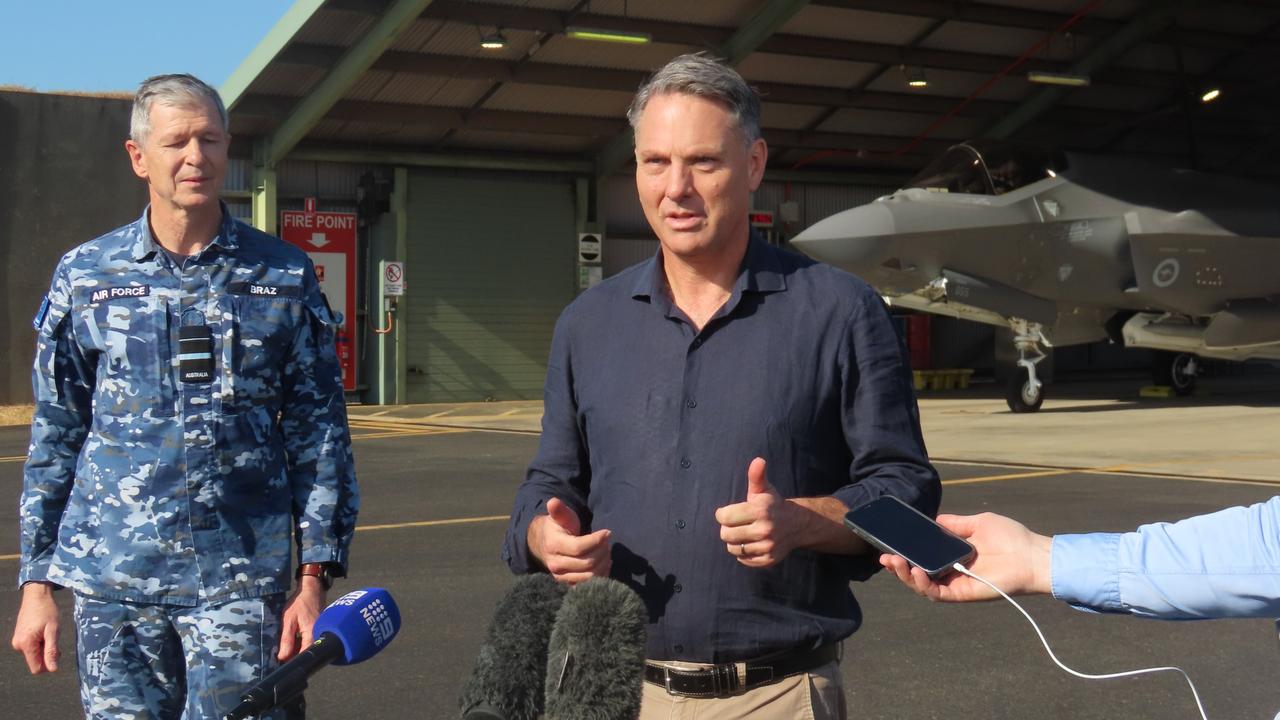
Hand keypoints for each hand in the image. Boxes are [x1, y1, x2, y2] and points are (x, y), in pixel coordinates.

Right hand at [11, 582, 60, 673]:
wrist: (37, 596)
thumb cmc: (47, 611)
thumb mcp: (53, 631)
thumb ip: (52, 650)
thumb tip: (52, 669)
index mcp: (26, 645)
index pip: (36, 668)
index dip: (49, 664)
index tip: (57, 651)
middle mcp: (18, 645)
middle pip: (36, 661)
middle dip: (47, 654)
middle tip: (54, 638)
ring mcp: (17, 641)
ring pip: (34, 653)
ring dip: (44, 647)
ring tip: (49, 632)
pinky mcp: (19, 637)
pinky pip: (31, 647)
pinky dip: (40, 642)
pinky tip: (44, 631)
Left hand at [278, 576, 325, 661]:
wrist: (312, 589)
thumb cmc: (299, 603)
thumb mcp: (288, 620)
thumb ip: (286, 640)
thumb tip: (283, 657)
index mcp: (311, 634)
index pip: (304, 655)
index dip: (293, 661)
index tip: (283, 664)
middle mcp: (319, 635)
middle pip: (306, 652)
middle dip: (294, 655)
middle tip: (282, 653)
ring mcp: (321, 632)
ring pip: (308, 647)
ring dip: (297, 648)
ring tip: (286, 644)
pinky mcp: (320, 629)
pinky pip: (310, 640)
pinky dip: (301, 642)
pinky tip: (294, 637)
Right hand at [528, 497, 611, 584]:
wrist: (546, 545)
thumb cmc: (558, 528)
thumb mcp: (560, 517)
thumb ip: (559, 511)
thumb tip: (553, 502)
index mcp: (553, 545)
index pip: (579, 547)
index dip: (596, 540)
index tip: (607, 532)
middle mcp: (556, 565)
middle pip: (588, 563)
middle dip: (602, 551)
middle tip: (607, 541)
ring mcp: (562, 577)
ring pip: (590, 575)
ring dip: (604, 562)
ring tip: (606, 550)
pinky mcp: (569, 584)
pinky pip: (590, 584)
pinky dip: (601, 574)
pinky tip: (604, 562)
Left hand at [715, 457, 800, 566]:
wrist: (796, 524)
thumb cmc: (773, 505)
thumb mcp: (764, 489)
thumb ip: (756, 475)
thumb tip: (758, 460)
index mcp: (760, 510)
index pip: (724, 517)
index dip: (722, 514)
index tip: (728, 512)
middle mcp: (765, 529)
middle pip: (726, 534)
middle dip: (727, 528)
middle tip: (736, 524)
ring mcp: (767, 546)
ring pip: (733, 548)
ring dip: (734, 541)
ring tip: (743, 533)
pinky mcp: (769, 560)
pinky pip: (743, 559)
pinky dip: (743, 553)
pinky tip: (751, 543)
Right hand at [878, 512, 1052, 601]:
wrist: (1033, 556)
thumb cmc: (1011, 538)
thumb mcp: (977, 523)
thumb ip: (955, 524)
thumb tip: (934, 520)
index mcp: (954, 555)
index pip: (924, 557)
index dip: (906, 554)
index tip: (891, 545)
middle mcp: (952, 572)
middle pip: (918, 574)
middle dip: (898, 568)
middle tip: (884, 558)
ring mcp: (957, 584)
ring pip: (924, 586)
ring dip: (906, 577)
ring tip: (895, 564)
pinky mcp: (964, 594)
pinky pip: (938, 594)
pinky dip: (924, 586)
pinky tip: (916, 573)